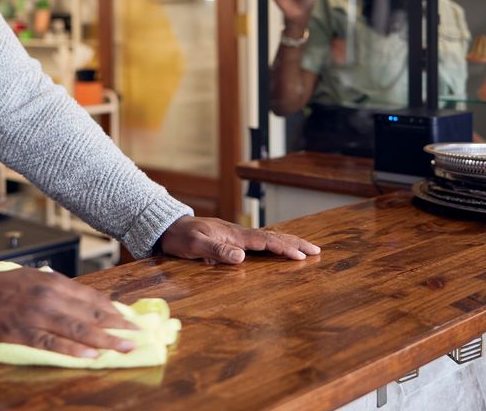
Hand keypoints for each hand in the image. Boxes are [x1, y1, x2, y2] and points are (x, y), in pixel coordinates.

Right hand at [0, 267, 136, 357]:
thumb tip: (83, 303)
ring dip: (104, 339)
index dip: (113, 310)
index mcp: (50, 280)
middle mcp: (46, 295)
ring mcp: (34, 314)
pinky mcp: (20, 332)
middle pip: (90, 313)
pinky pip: (53, 343)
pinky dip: (74, 350)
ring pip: (77, 328)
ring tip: (124, 347)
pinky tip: (91, 355)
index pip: (90, 296)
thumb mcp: (29, 278)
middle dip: (117, 326)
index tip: (131, 320)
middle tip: (138, 336)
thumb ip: (55, 290)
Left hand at [157, 216, 320, 264]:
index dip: (284, 248)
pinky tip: (280, 250)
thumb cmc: (180, 237)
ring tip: (306, 250)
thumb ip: (216, 251)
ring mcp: (236, 237)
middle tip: (317, 250)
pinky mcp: (232, 241)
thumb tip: (242, 257)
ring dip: (288, 243)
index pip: (265, 242)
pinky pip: (259, 244)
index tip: (302, 256)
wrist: (169, 228)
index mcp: (234, 235)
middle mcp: (238, 234)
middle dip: (295, 243)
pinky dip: (274, 246)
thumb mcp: (195, 246)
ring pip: (268, 239)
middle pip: (273, 237)